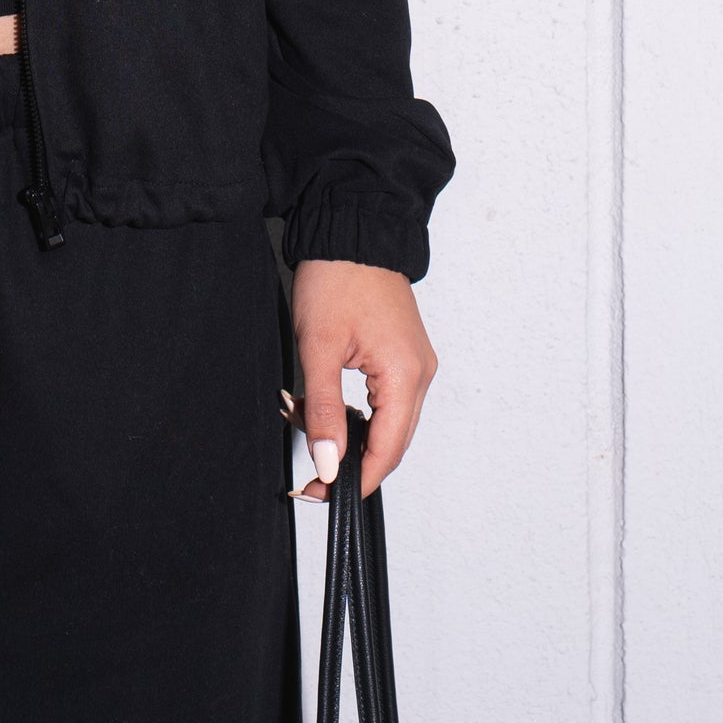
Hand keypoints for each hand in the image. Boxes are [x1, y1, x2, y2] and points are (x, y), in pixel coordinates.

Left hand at [288, 258, 436, 500]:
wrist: (350, 226)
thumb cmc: (337, 277)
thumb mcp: (319, 347)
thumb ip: (325, 411)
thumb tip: (327, 464)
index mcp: (406, 376)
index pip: (387, 452)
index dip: (355, 481)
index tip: (322, 496)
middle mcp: (420, 373)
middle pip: (389, 442)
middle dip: (347, 459)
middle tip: (307, 471)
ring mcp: (415, 362)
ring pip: (383, 421)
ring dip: (345, 430)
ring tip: (302, 415)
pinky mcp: (402, 352)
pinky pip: (382, 398)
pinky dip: (352, 408)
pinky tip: (320, 399)